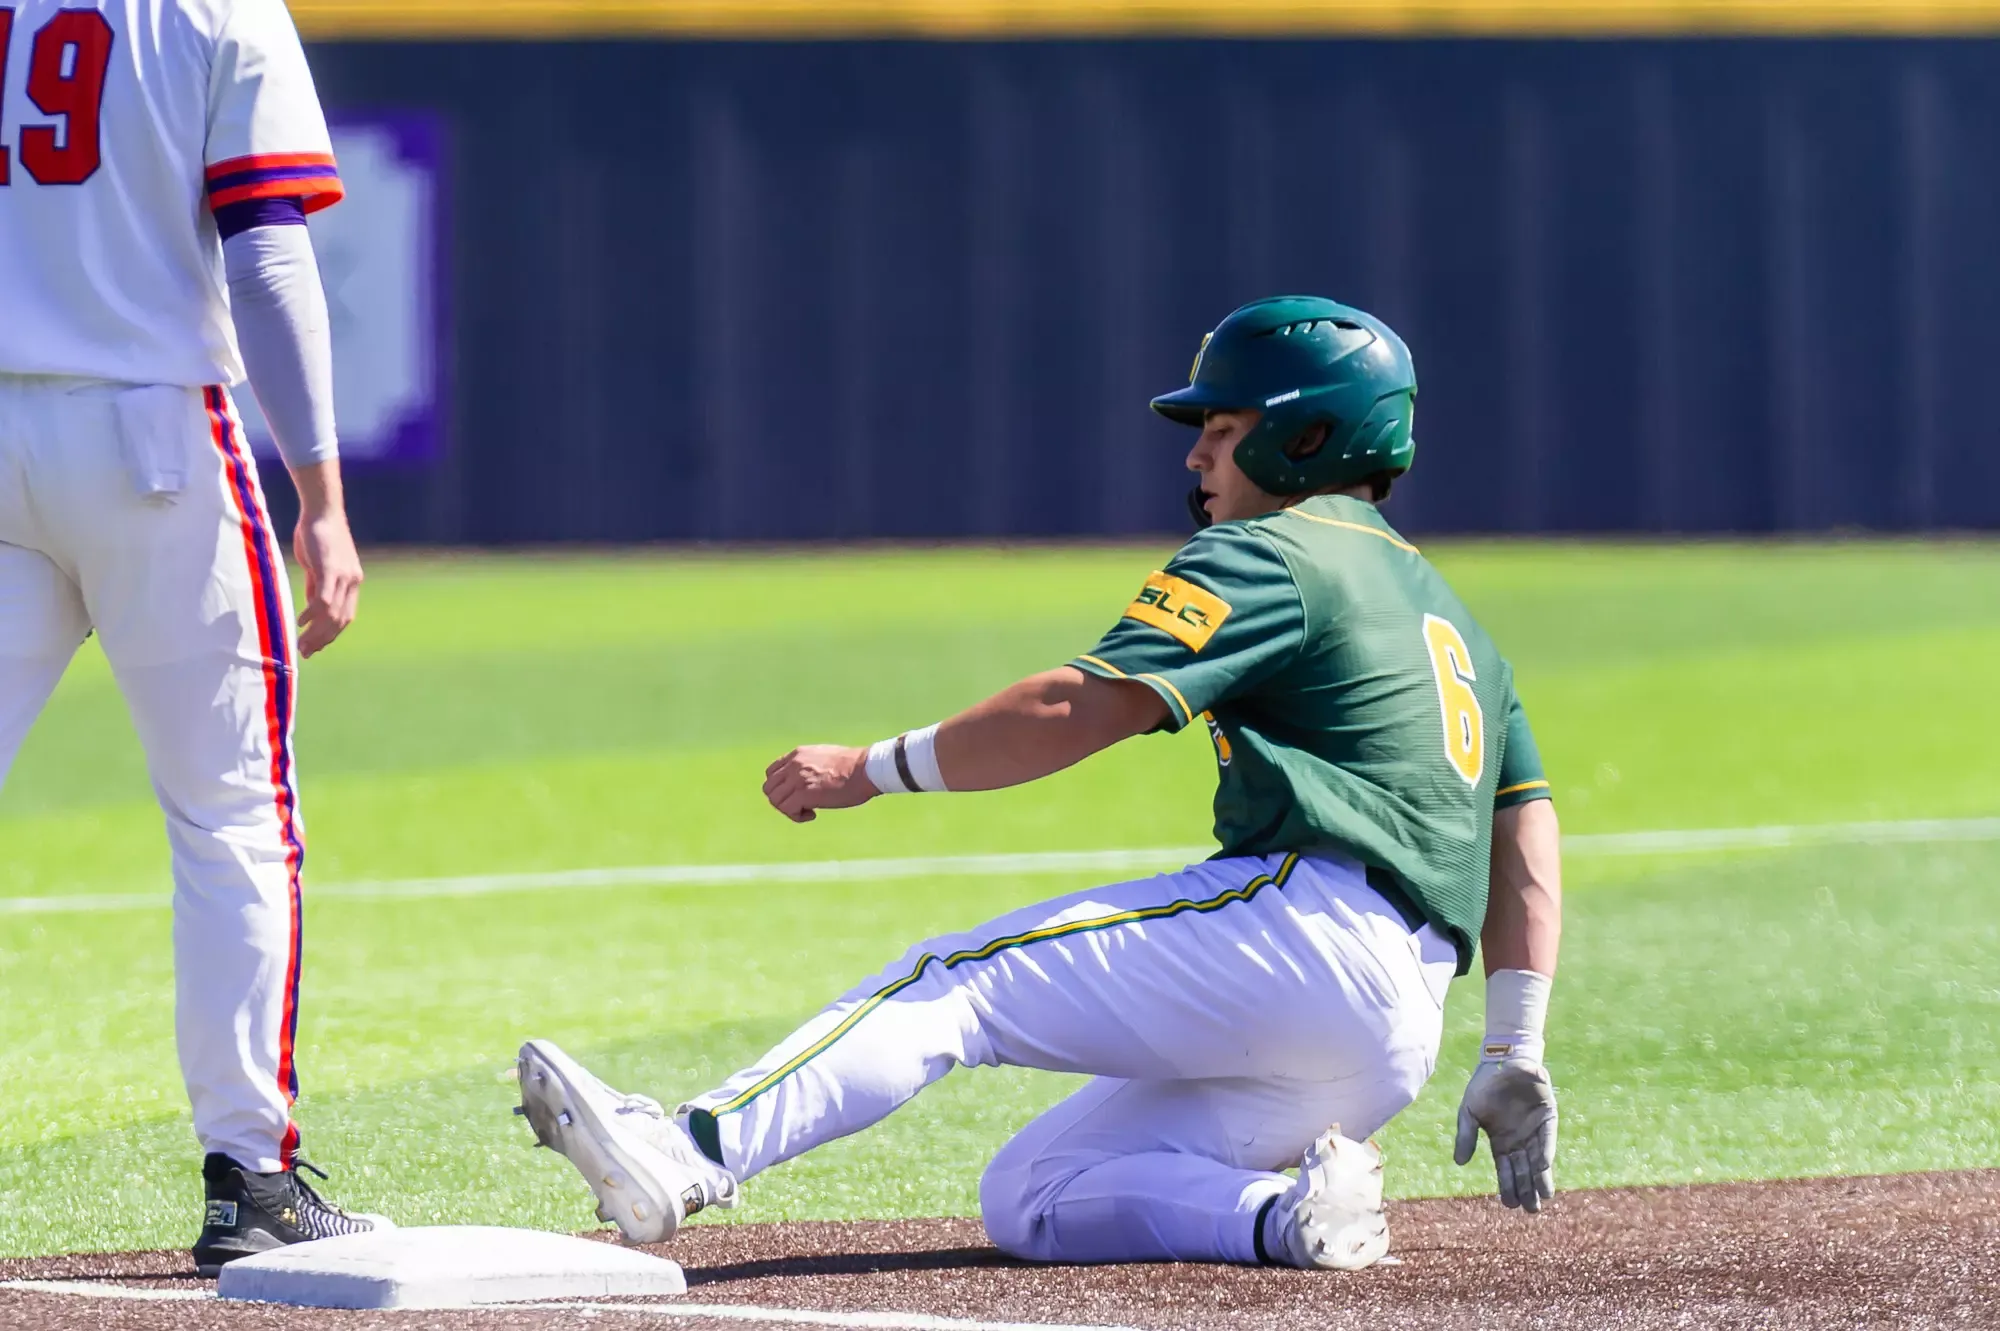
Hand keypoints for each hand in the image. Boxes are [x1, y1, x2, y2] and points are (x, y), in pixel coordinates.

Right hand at [291, 508, 362, 657]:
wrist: (322, 510)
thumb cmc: (317, 536)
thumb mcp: (319, 566)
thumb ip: (318, 586)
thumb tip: (312, 609)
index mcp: (352, 582)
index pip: (345, 617)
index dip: (330, 635)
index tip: (315, 647)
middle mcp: (353, 581)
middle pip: (340, 620)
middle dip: (322, 639)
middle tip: (305, 652)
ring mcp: (344, 576)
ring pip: (332, 614)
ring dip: (316, 632)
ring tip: (301, 643)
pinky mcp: (331, 569)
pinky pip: (323, 599)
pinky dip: (312, 614)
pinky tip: (301, 621)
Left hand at [763, 745, 876, 822]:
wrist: (866, 769)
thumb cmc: (853, 766)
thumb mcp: (825, 756)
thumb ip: (810, 764)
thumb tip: (807, 779)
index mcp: (798, 754)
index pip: (771, 773)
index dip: (781, 787)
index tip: (796, 794)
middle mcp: (794, 764)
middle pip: (770, 788)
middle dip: (782, 800)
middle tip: (800, 806)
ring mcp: (797, 778)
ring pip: (776, 800)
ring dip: (789, 810)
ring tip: (808, 811)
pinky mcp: (804, 794)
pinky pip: (788, 810)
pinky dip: (797, 816)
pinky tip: (813, 815)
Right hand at [1453, 1057, 1557, 1211]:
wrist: (1503, 1059)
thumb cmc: (1484, 1085)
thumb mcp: (1468, 1112)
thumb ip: (1466, 1136)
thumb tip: (1459, 1163)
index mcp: (1501, 1141)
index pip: (1506, 1170)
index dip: (1508, 1187)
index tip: (1510, 1205)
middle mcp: (1520, 1140)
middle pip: (1524, 1171)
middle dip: (1527, 1190)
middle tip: (1530, 1210)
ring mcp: (1535, 1130)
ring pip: (1539, 1161)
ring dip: (1541, 1179)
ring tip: (1542, 1198)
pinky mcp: (1548, 1118)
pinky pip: (1547, 1139)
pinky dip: (1545, 1152)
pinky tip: (1543, 1167)